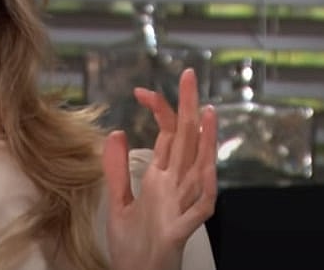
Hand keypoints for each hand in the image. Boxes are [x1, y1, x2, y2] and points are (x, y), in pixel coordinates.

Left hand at [102, 68, 217, 269]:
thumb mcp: (118, 202)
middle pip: (186, 141)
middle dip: (187, 108)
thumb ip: (117, 169)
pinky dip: (205, 189)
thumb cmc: (133, 246)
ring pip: (199, 169)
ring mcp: (180, 207)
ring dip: (205, 142)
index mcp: (160, 180)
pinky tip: (206, 169)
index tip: (141, 90)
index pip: (167, 136)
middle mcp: (174, 188)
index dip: (158, 111)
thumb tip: (116, 132)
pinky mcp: (180, 230)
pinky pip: (200, 207)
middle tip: (189, 76)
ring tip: (207, 113)